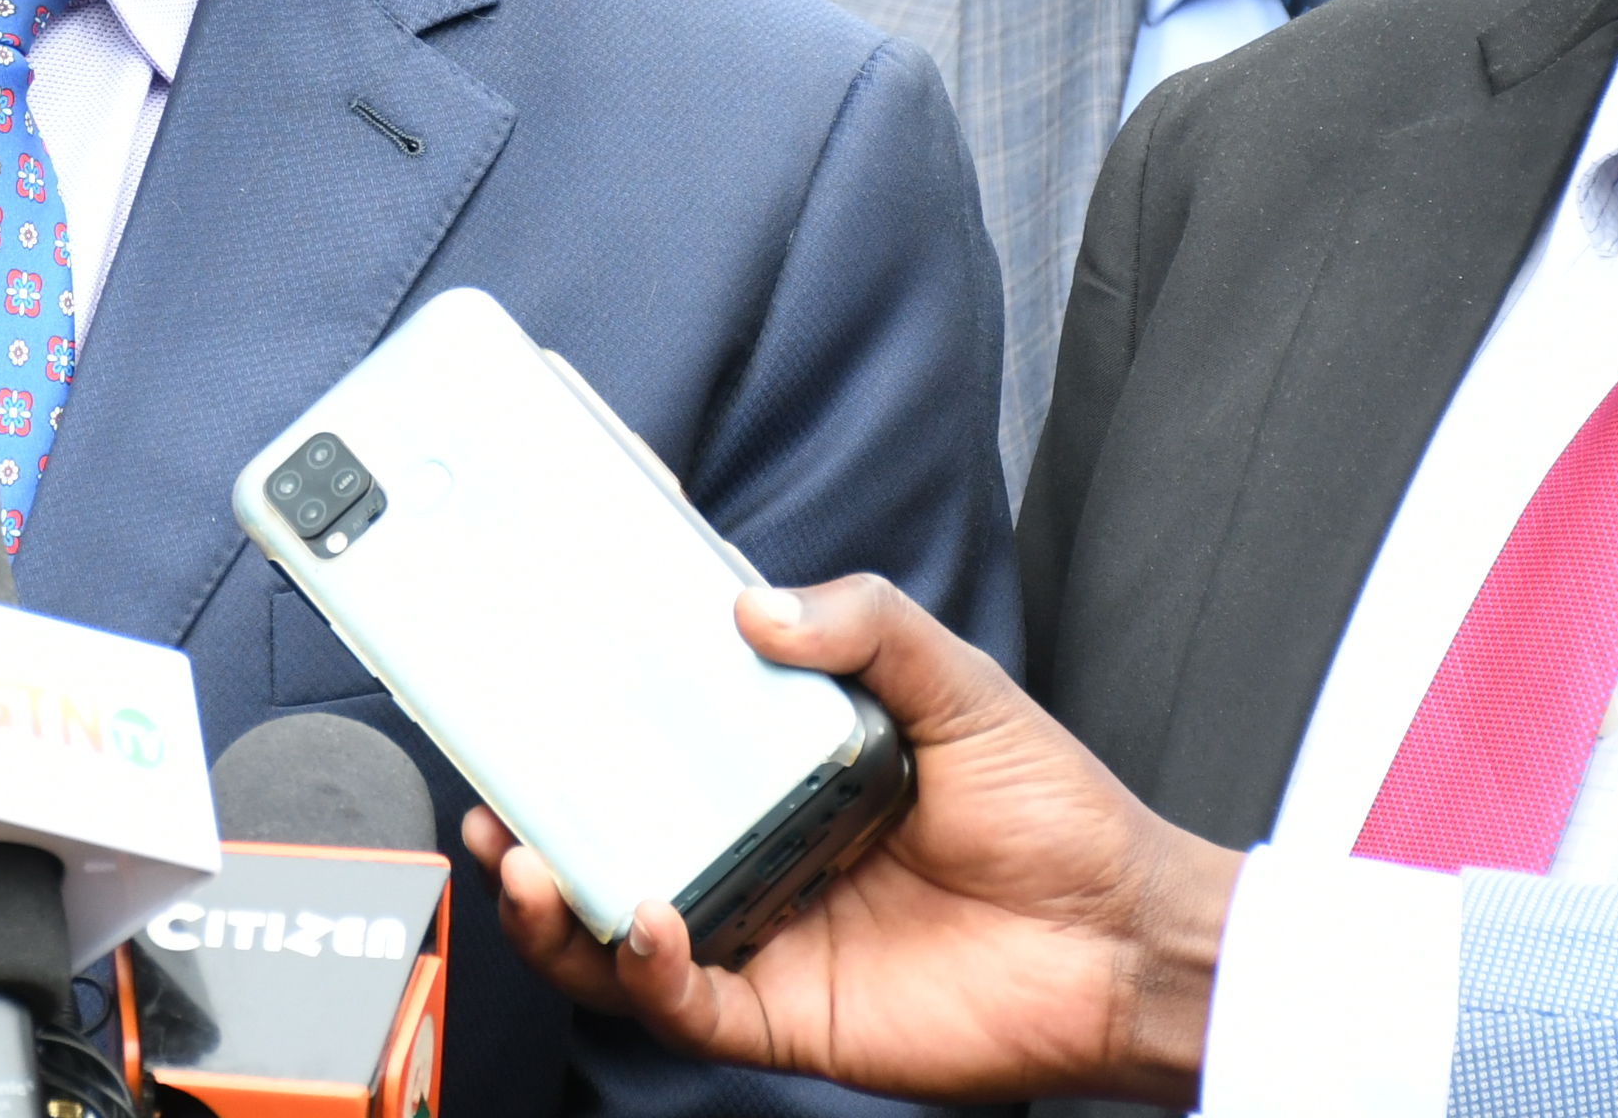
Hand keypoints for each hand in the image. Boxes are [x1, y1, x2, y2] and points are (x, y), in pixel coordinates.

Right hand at [469, 575, 1238, 1104]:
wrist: (1127, 941)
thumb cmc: (1055, 812)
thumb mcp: (959, 684)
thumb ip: (864, 626)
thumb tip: (750, 604)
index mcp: (778, 771)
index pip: (653, 745)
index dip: (577, 730)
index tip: (516, 694)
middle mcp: (754, 851)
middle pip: (609, 847)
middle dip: (530, 830)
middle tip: (489, 798)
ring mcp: (764, 934)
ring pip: (617, 936)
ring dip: (558, 909)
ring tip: (526, 862)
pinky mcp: (787, 1013)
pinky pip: (686, 1004)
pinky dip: (645, 972)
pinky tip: (643, 923)